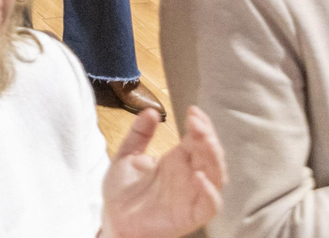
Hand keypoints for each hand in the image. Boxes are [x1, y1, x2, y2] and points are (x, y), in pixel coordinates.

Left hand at [101, 108, 226, 237]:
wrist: (112, 219)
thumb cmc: (122, 191)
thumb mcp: (126, 156)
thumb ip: (139, 134)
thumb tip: (151, 111)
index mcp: (177, 160)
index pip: (198, 139)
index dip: (201, 125)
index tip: (193, 110)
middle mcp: (189, 176)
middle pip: (210, 155)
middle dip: (208, 137)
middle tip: (197, 122)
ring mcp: (192, 195)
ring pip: (216, 176)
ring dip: (214, 158)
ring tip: (203, 140)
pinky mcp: (191, 216)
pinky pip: (210, 206)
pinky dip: (210, 193)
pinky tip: (199, 177)